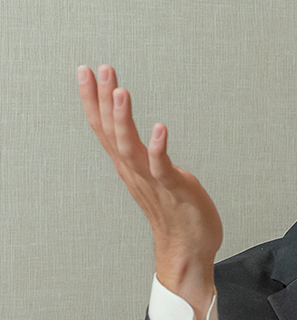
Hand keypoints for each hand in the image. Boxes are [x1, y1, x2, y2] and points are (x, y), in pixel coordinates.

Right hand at [78, 65, 222, 311]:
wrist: (187, 249)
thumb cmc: (175, 213)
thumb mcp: (154, 176)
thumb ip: (145, 157)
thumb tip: (143, 139)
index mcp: (128, 165)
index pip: (104, 127)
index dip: (93, 100)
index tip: (86, 72)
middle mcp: (134, 171)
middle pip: (111, 131)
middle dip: (104, 99)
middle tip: (101, 69)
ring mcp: (152, 180)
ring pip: (128, 146)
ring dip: (123, 119)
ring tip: (121, 91)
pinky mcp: (173, 189)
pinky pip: (161, 167)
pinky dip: (158, 148)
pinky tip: (160, 128)